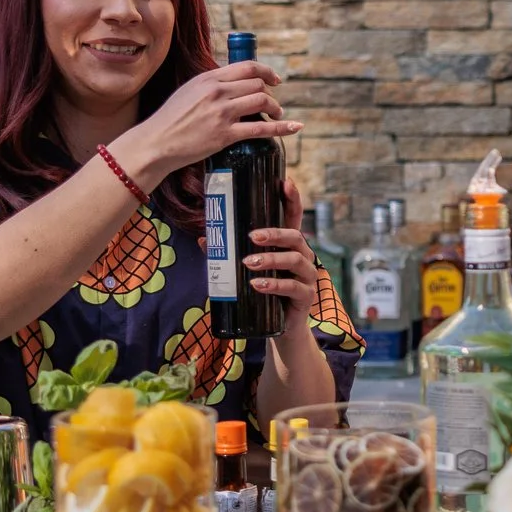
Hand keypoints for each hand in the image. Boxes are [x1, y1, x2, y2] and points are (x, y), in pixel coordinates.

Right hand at [112, 61, 298, 187]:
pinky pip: (261, 128)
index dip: (267, 72)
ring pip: (262, 101)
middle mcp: (216, 92)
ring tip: (276, 114)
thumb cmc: (170, 120)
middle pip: (258, 84)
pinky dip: (282, 128)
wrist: (155, 143)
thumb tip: (233, 83)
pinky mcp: (225, 135)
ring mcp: (222, 113)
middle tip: (272, 103)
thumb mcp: (188, 91)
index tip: (274, 80)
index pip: (247, 67)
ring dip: (276, 108)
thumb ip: (210, 85)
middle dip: (270, 93)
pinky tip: (293, 127)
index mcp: (208, 78)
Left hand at [245, 177, 318, 337]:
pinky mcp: (306, 297)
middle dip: (275, 233)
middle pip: (296, 236)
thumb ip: (229, 255)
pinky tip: (257, 285)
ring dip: (271, 259)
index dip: (293, 200)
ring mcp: (307, 277)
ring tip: (249, 263)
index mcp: (290, 247)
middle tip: (252, 236)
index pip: (294, 218)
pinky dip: (274, 285)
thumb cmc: (264, 294)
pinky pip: (293, 287)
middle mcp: (303, 257)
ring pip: (295, 260)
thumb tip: (203, 239)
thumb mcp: (247, 272)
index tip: (286, 182)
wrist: (280, 329)